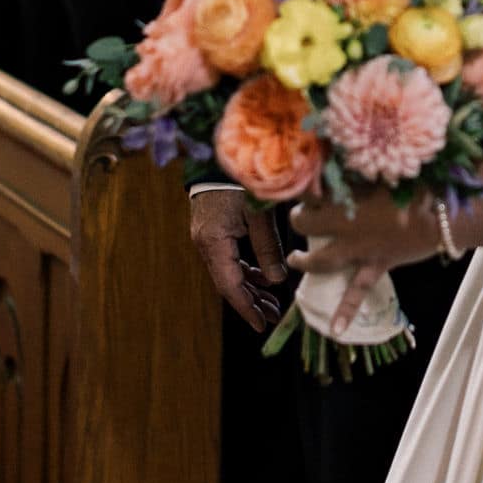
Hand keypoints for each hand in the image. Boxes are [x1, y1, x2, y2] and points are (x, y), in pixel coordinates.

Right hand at [190, 187, 287, 334]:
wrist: (218, 156)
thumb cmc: (241, 181)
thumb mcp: (260, 215)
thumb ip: (268, 248)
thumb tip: (278, 280)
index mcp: (214, 242)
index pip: (230, 286)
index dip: (246, 308)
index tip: (261, 326)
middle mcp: (205, 244)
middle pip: (227, 283)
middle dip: (250, 302)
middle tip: (272, 316)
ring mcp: (206, 238)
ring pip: (227, 273)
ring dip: (249, 287)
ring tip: (271, 302)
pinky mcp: (211, 230)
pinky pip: (227, 259)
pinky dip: (245, 270)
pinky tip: (263, 276)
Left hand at [289, 182, 444, 337]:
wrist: (442, 214)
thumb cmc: (418, 185)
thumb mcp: (384, 172)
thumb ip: (361, 170)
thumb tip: (349, 159)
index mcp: (346, 196)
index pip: (311, 190)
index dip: (305, 187)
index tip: (305, 181)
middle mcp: (345, 225)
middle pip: (307, 223)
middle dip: (300, 219)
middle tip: (299, 216)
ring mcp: (359, 249)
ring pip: (322, 259)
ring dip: (305, 261)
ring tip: (294, 260)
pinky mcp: (376, 266)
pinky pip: (358, 292)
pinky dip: (346, 311)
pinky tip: (335, 331)